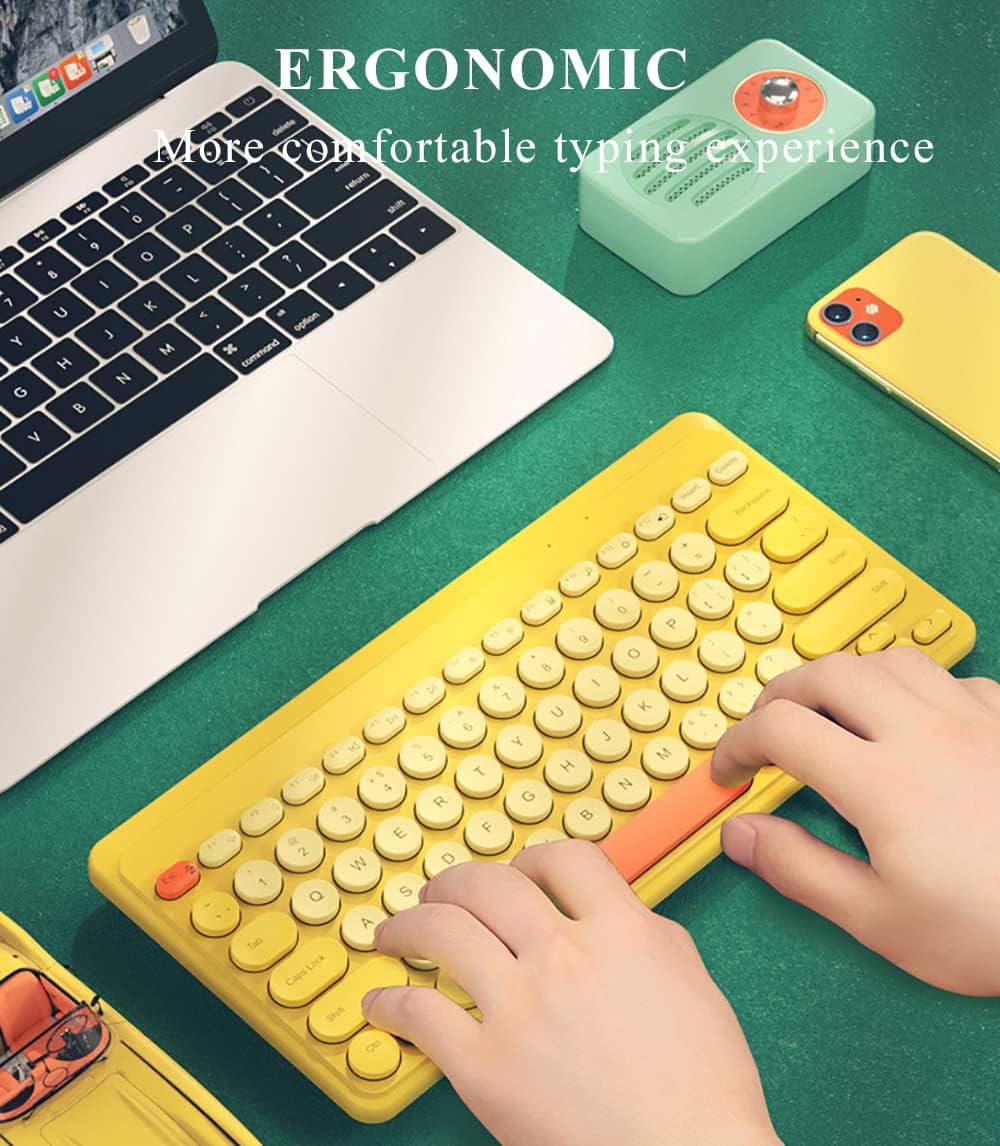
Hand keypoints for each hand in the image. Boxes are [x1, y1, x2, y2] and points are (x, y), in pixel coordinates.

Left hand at [363, 841, 777, 1145]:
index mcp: (620, 932)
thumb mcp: (693, 983)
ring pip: (443, 932)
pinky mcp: (486, 1068)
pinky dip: (390, 1005)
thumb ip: (646, 934)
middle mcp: (564, 957)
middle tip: (442, 890)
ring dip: (409, 924)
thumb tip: (612, 913)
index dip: (534, 859)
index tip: (519, 871)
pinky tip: (380, 1003)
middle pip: (489, 885)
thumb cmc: (704, 1089)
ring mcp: (519, 1009)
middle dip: (456, 881)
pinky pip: (421, 1017)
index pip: (564, 860)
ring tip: (396, 930)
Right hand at [712, 647, 999, 995]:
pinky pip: (950, 677)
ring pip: (886, 660)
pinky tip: (912, 722)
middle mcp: (922, 733)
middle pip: (826, 674)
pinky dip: (911, 687)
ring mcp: (973, 720)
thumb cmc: (988, 930)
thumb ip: (800, 870)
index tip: (730, 773)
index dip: (737, 744)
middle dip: (780, 697)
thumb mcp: (880, 920)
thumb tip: (739, 833)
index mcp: (881, 782)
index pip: (780, 730)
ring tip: (831, 714)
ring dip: (843, 679)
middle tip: (767, 733)